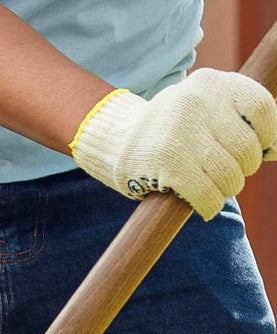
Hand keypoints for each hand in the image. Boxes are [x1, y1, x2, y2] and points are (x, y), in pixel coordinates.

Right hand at [71, 71, 276, 220]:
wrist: (115, 141)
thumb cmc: (170, 129)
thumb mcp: (203, 109)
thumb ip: (238, 119)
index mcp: (212, 83)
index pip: (261, 107)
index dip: (271, 134)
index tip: (264, 150)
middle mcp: (198, 103)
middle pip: (247, 148)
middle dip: (242, 169)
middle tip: (228, 174)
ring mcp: (183, 135)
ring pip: (230, 175)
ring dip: (227, 190)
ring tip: (214, 189)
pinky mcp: (169, 166)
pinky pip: (207, 194)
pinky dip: (210, 205)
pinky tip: (205, 205)